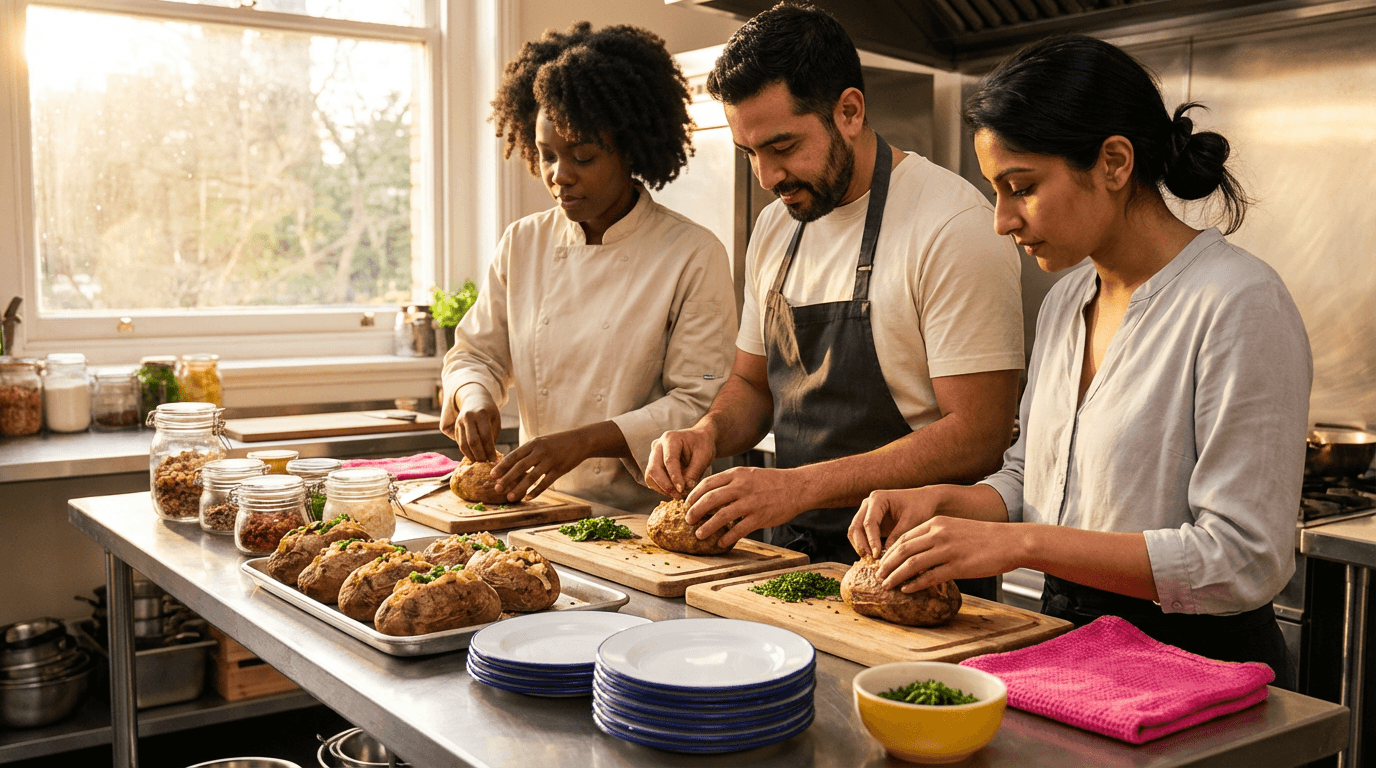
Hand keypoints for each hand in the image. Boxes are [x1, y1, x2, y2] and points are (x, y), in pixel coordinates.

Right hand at [456, 400, 500, 461]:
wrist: (473, 398)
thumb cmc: (488, 412)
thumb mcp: (495, 420)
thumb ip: (493, 436)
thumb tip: (492, 456)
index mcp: (481, 414)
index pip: (485, 436)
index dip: (489, 450)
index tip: (494, 460)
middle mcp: (468, 417)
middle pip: (472, 442)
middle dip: (480, 455)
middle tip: (486, 463)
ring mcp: (459, 422)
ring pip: (464, 444)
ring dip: (472, 456)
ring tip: (480, 463)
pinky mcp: (455, 427)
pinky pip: (460, 443)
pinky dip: (467, 452)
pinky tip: (474, 457)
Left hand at [490, 429, 591, 502]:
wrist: (580, 440)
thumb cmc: (557, 442)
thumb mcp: (541, 442)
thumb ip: (527, 452)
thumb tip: (510, 465)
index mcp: (533, 443)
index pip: (514, 455)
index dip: (502, 466)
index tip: (492, 475)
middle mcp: (540, 451)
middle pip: (520, 467)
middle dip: (507, 479)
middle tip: (496, 489)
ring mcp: (550, 461)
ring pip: (531, 477)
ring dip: (519, 488)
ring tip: (510, 497)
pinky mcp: (560, 469)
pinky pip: (546, 483)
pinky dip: (536, 491)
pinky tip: (528, 498)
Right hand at [645, 427, 716, 498]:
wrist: (698, 440)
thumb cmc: (702, 445)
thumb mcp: (704, 456)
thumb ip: (694, 472)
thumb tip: (685, 489)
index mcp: (671, 438)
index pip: (669, 460)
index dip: (675, 477)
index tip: (682, 489)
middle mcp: (658, 445)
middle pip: (654, 468)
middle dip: (666, 485)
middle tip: (679, 495)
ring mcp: (653, 455)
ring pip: (650, 476)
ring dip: (662, 489)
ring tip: (678, 494)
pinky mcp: (653, 465)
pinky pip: (651, 480)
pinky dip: (660, 488)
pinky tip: (674, 491)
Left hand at [683, 466, 805, 548]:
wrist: (797, 487)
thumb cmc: (771, 482)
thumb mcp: (748, 474)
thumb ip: (730, 482)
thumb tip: (709, 494)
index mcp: (737, 475)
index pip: (707, 483)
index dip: (694, 495)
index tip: (687, 504)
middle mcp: (741, 487)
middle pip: (710, 499)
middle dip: (695, 511)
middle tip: (688, 520)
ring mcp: (751, 502)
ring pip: (721, 516)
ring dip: (707, 527)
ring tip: (699, 534)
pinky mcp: (760, 517)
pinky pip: (739, 530)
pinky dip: (727, 538)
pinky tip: (721, 543)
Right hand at [848, 488, 942, 559]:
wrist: (923, 501)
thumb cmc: (920, 507)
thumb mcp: (912, 520)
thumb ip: (898, 535)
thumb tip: (885, 554)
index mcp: (878, 498)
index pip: (869, 522)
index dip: (871, 540)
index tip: (877, 555)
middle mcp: (868, 504)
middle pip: (856, 526)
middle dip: (861, 545)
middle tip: (869, 560)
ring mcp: (866, 512)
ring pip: (854, 532)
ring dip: (860, 546)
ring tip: (870, 560)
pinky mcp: (869, 521)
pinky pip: (860, 535)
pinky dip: (863, 546)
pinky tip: (872, 557)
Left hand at [876, 516, 1014, 592]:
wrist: (1010, 541)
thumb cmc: (984, 538)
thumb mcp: (955, 529)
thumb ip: (936, 537)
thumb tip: (917, 554)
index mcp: (936, 523)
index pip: (904, 537)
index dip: (889, 551)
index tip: (882, 562)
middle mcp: (939, 534)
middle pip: (903, 550)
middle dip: (887, 564)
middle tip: (878, 576)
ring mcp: (948, 550)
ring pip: (912, 564)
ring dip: (895, 576)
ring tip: (886, 585)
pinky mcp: (958, 566)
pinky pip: (929, 577)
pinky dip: (914, 584)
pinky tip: (906, 590)